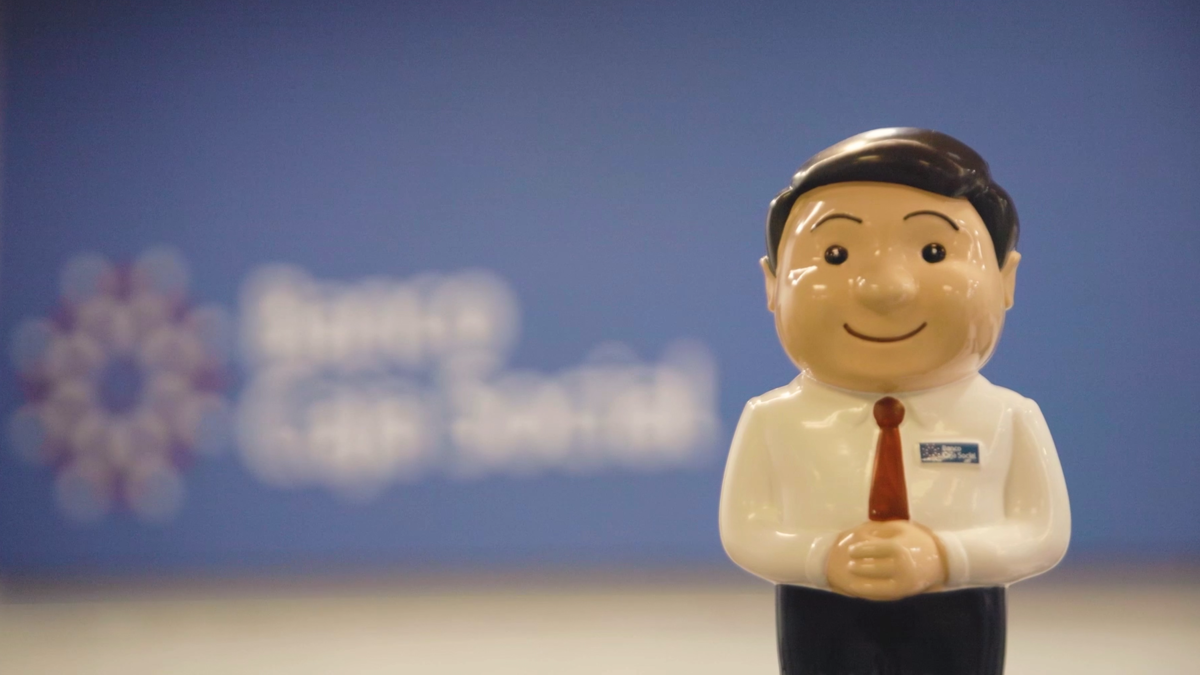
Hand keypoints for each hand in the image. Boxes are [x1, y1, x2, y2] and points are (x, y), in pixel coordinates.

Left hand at [825, 520, 946, 600]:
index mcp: (898, 548)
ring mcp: (903, 582)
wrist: (941, 560)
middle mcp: (900, 566)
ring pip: (875, 586)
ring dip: (860, 584)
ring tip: (850, 580)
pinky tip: (860, 589)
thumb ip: (880, 530)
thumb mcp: (900, 528)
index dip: (859, 551)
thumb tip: (859, 536)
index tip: (851, 551)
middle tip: (848, 565)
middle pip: (872, 569)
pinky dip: (870, 593)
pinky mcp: (904, 592)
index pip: (873, 550)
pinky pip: (883, 595)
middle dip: (857, 568)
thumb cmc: (916, 540)